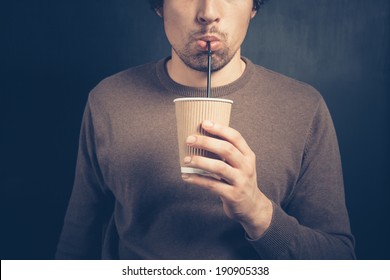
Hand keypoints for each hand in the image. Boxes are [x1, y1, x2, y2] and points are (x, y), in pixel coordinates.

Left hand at [181, 120, 272, 238]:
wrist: (252, 207)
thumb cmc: (240, 180)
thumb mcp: (241, 164)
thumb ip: (227, 152)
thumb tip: (201, 137)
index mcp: (248, 155)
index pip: (235, 137)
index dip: (220, 128)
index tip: (204, 123)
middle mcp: (246, 167)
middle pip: (226, 149)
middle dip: (206, 142)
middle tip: (189, 139)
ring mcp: (240, 182)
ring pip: (219, 167)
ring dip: (200, 161)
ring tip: (186, 159)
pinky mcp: (233, 195)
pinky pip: (212, 185)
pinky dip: (197, 180)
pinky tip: (186, 176)